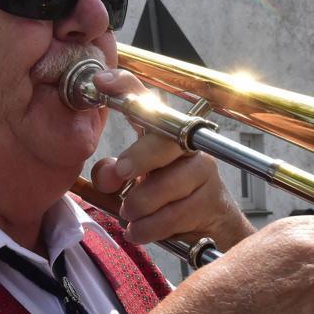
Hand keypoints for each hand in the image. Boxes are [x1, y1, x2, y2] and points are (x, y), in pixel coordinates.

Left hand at [89, 69, 253, 249]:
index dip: (124, 87)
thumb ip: (112, 175)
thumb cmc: (166, 198)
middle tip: (120, 174)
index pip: (146, 100)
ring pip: (167, 184)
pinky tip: (140, 230)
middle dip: (139, 158)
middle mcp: (187, 144)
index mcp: (161, 133)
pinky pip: (173, 215)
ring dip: (139, 205)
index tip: (101, 82)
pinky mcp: (212, 199)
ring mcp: (204, 170)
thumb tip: (108, 174)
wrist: (209, 227)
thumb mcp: (131, 184)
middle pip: (166, 138)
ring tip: (130, 215)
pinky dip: (149, 228)